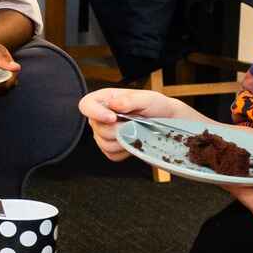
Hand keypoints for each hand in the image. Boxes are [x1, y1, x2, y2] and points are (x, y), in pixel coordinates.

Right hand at [78, 87, 198, 160]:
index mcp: (104, 99)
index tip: (113, 118)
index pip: (86, 105)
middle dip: (119, 129)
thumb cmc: (155, 105)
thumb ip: (129, 100)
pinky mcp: (111, 149)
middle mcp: (100, 116)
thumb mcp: (147, 98)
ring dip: (124, 140)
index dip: (95, 113)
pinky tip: (134, 141)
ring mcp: (103, 134)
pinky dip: (125, 150)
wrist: (166, 121)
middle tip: (136, 123)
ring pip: (105, 144)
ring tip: (137, 131)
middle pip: (98, 129)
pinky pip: (112, 154)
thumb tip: (114, 104)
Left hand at [228, 149, 252, 224]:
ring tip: (228, 169)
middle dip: (232, 184)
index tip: (223, 171)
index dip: (236, 187)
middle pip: (244, 200)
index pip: (252, 197)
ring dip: (237, 187)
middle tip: (221, 166)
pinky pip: (251, 204)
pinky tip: (240, 178)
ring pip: (246, 202)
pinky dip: (244, 191)